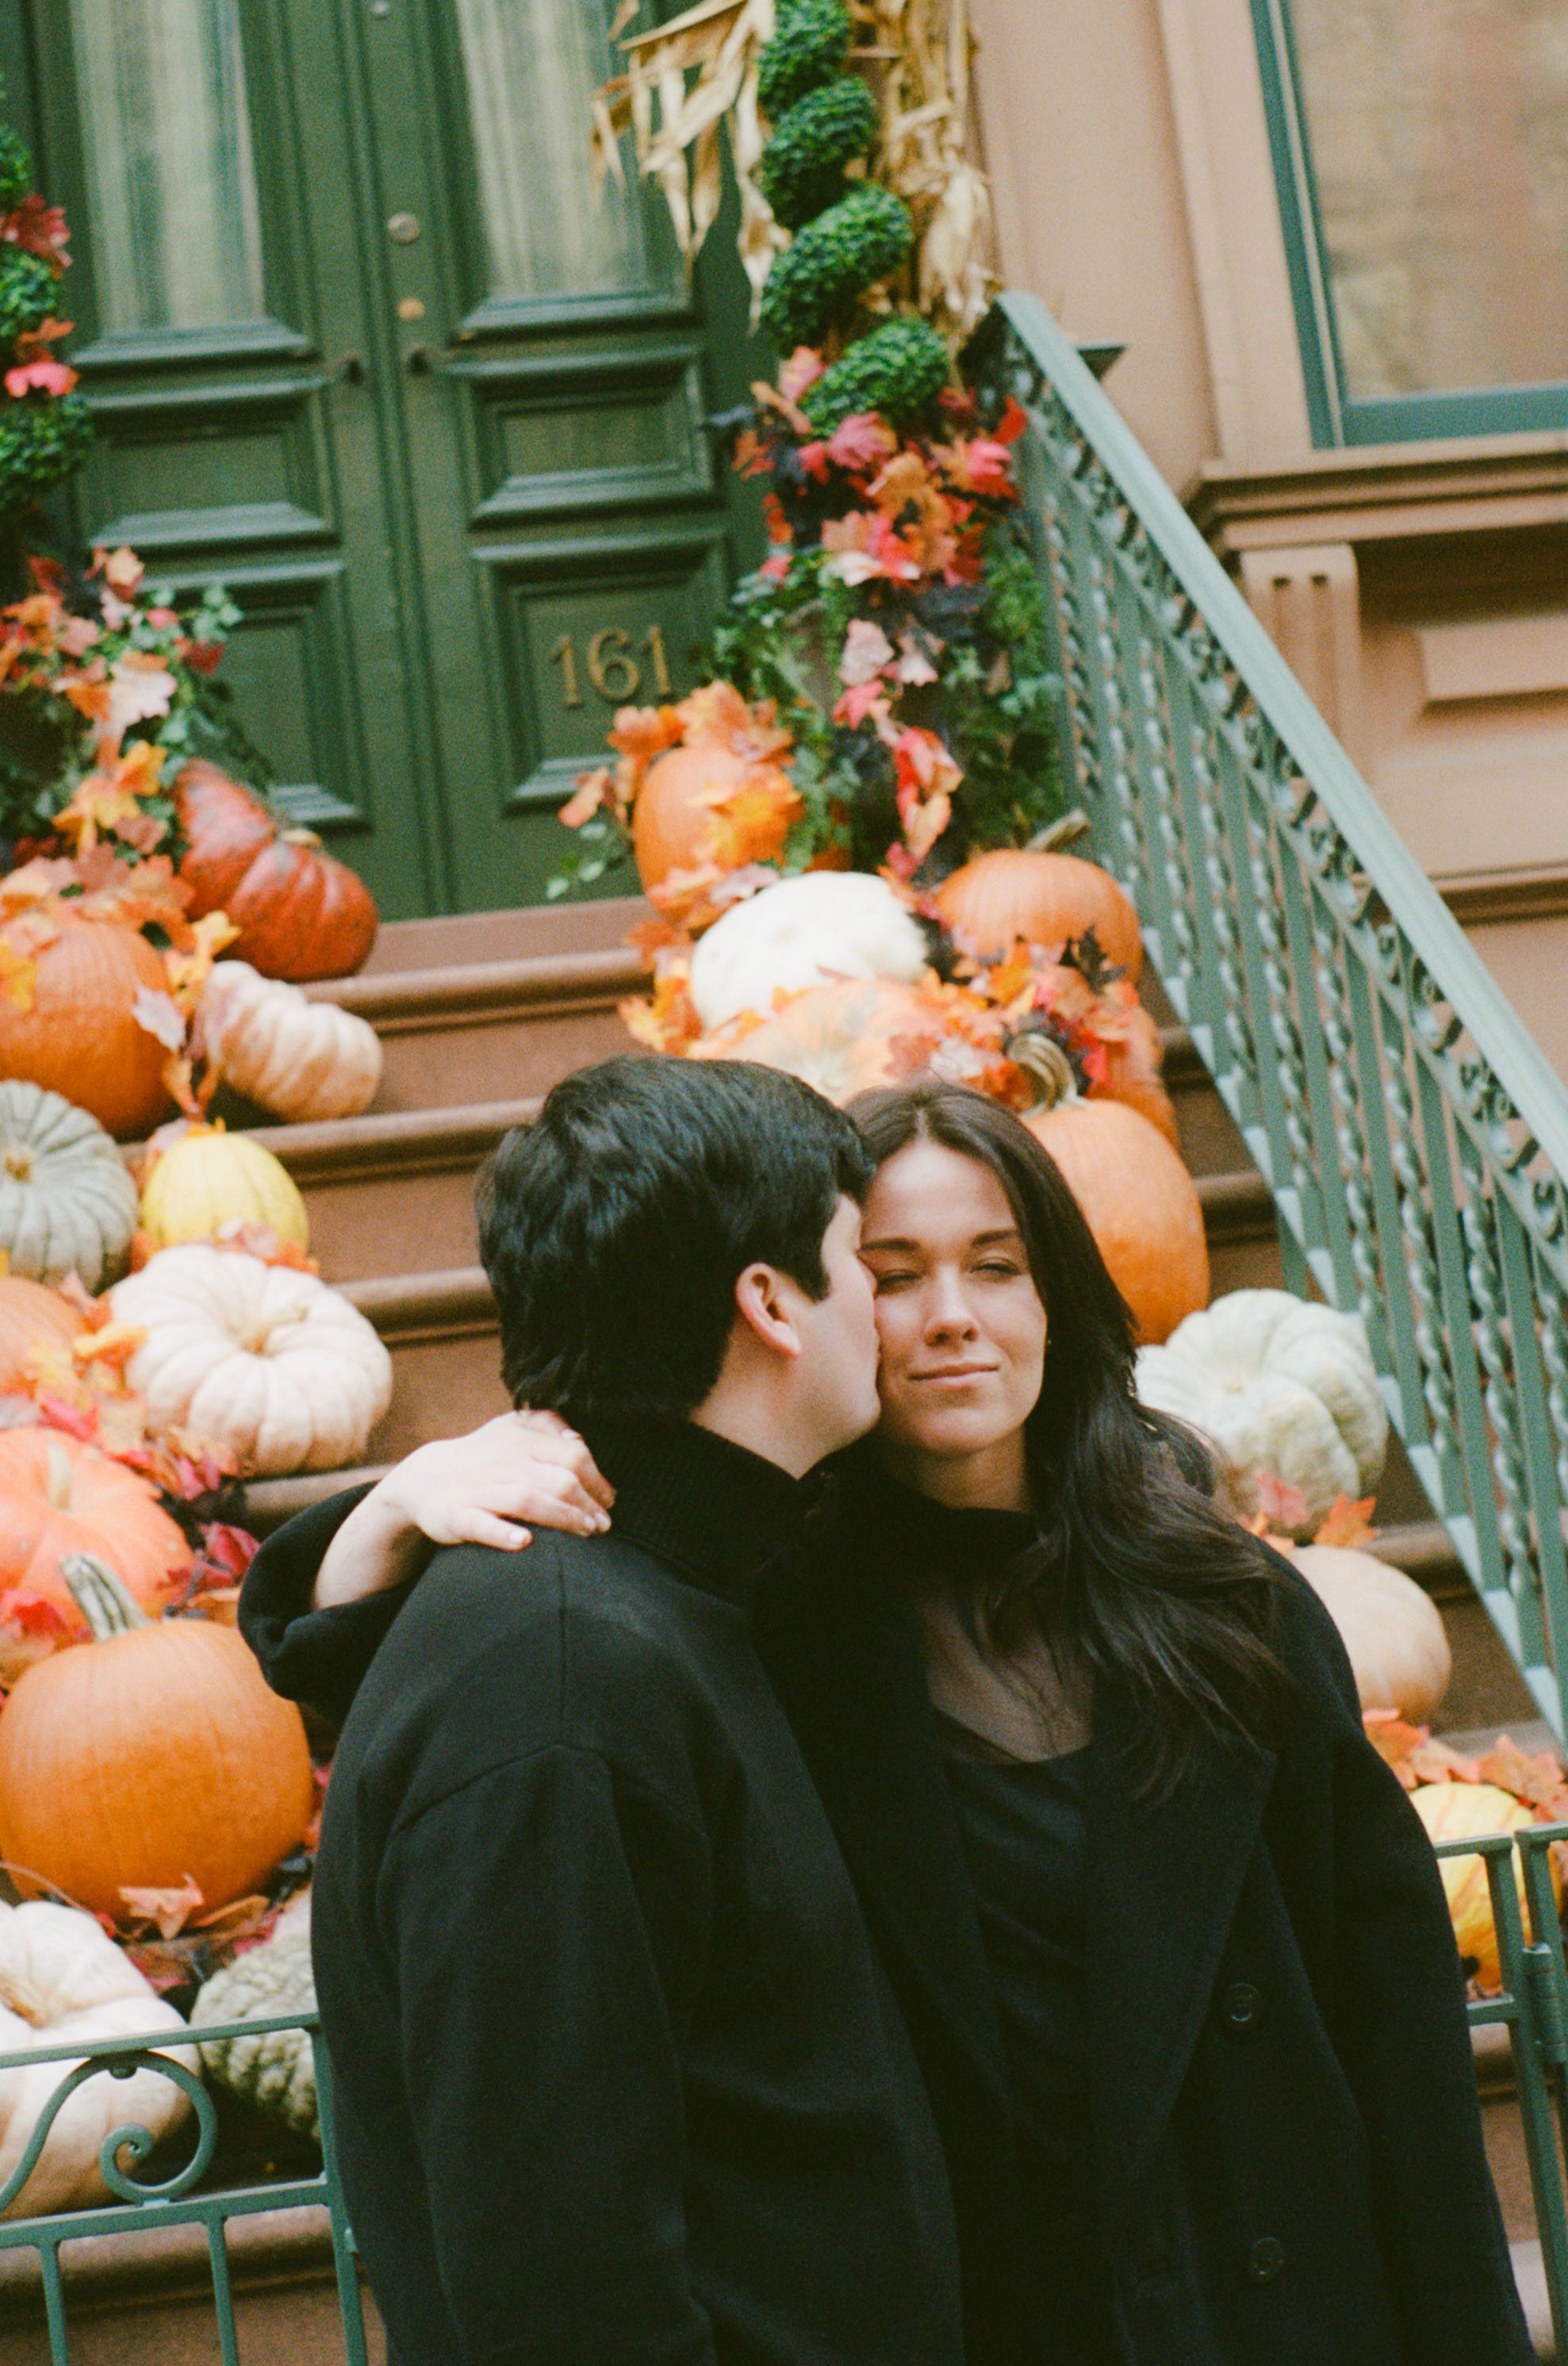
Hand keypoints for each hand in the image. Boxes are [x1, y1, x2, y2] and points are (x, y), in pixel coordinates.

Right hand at [376, 1410, 613, 1551]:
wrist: (424, 1478)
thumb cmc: (483, 1455)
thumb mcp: (512, 1427)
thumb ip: (548, 1425)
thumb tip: (581, 1440)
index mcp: (520, 1440)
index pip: (572, 1455)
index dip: (598, 1479)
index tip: (609, 1500)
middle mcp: (502, 1462)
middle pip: (558, 1480)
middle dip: (587, 1504)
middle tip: (603, 1525)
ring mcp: (479, 1490)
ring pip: (528, 1500)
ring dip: (563, 1518)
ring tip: (586, 1533)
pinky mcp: (457, 1516)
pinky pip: (482, 1524)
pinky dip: (503, 1533)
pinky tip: (525, 1542)